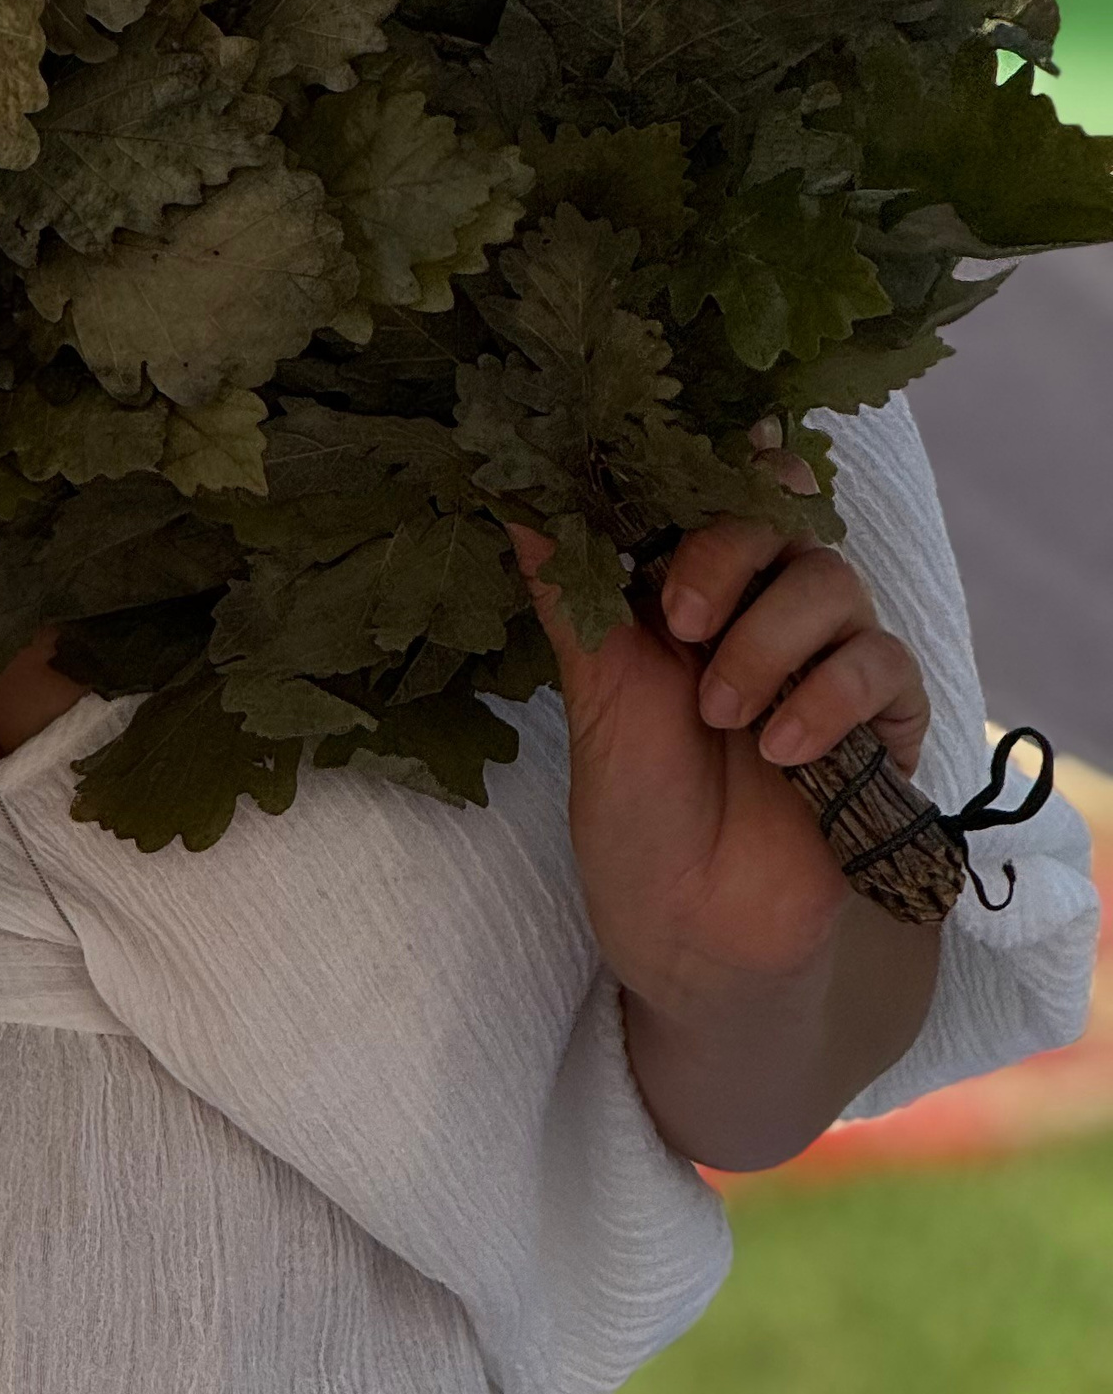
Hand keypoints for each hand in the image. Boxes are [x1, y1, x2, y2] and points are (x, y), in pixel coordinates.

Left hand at [512, 484, 940, 1168]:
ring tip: (720, 714)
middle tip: (680, 619)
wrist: (692, 937)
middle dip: (727, 557)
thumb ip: (569, 592)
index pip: (719, 493)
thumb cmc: (637, 815)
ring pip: (835, 584)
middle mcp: (762, 616)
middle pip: (780, 521)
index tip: (696, 456)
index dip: (719, 461)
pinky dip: (831, 694)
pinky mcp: (882, 729)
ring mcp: (825, 668)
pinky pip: (884, 666)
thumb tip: (509, 490)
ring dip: (771, 639)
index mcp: (689, 595)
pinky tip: (783, 747)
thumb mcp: (594, 696)